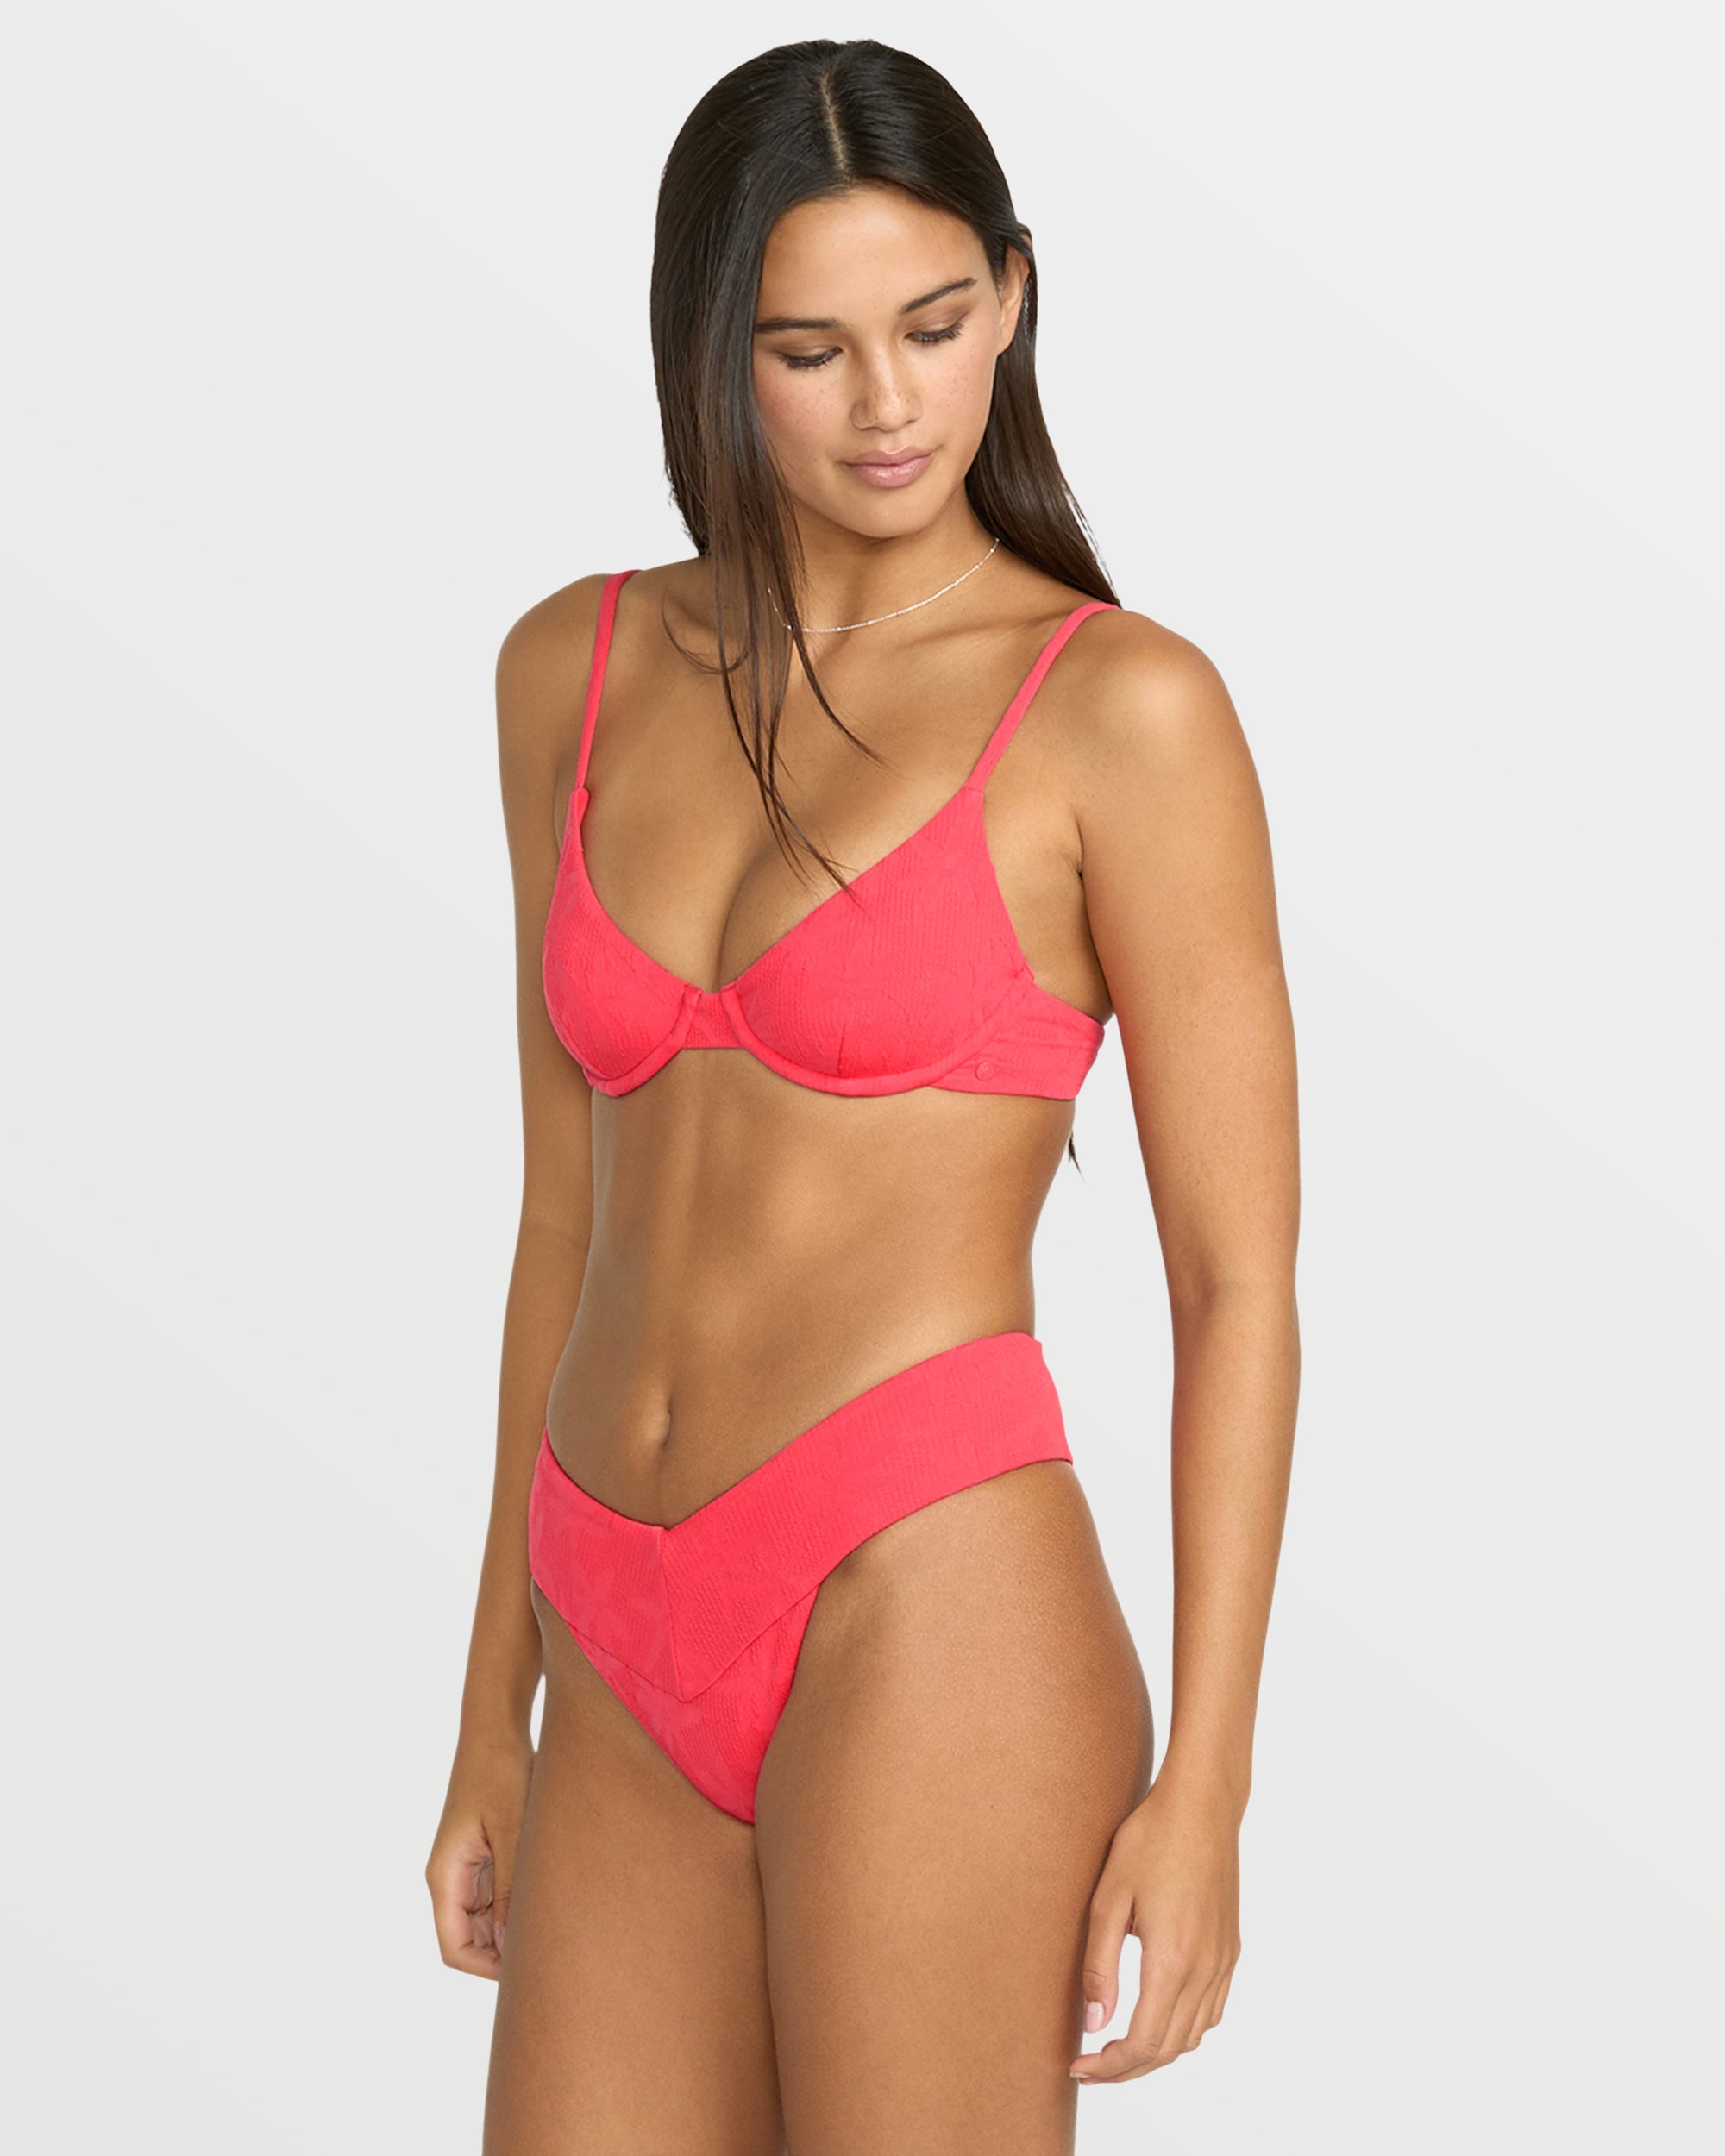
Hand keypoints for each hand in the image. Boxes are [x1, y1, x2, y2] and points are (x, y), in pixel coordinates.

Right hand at [426, 1729, 534, 1979]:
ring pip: (488, 1920)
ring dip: (515, 1926)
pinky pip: (498, 1895)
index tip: (529, 1969)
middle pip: (472, 1940)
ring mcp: (468, 1867)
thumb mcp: (511, 1833)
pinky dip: (520, 1902)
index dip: (487, 1970)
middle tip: (552, 1951)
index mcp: (445, 1877)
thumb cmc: (500, 1773)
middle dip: (505, 1953)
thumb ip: (511, 1891)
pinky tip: (551, 1895)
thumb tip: (512, 1948)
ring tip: (557, 1921)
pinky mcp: (485, 1854)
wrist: (496, 1729)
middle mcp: (451, 1878)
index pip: (455, 1949)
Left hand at [1070, 1773, 1241, 2082]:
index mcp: (1173, 1960)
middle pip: (1168, 2049)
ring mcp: (1223, 1961)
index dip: (1109, 2067)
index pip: (1142, 2043)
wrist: (1202, 1805)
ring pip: (1193, 2035)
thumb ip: (1100, 1966)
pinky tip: (1156, 2015)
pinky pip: (1211, 2010)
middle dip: (1126, 2069)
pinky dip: (1182, 2029)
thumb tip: (1094, 2024)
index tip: (1078, 2067)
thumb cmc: (1149, 1841)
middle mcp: (1205, 1969)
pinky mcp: (1230, 1949)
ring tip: (1116, 2046)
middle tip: (1089, 2067)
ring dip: (1155, 2052)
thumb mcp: (1109, 1898)